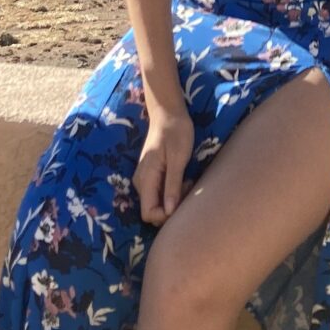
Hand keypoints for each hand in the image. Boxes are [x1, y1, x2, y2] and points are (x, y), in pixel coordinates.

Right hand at [133, 97, 195, 225]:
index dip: (165, 216)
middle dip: (172, 208)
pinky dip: (173, 192)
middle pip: (153, 211)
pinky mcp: (152, 176)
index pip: (148, 213)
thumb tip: (169, 212)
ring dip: (174, 200)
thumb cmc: (175, 132)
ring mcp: (146, 180)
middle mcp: (141, 183)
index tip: (183, 200)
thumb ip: (172, 185)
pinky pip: (160, 194)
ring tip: (188, 181)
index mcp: (146, 179)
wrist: (168, 113)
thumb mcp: (178, 158)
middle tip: (188, 188)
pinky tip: (184, 180)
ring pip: (158, 203)